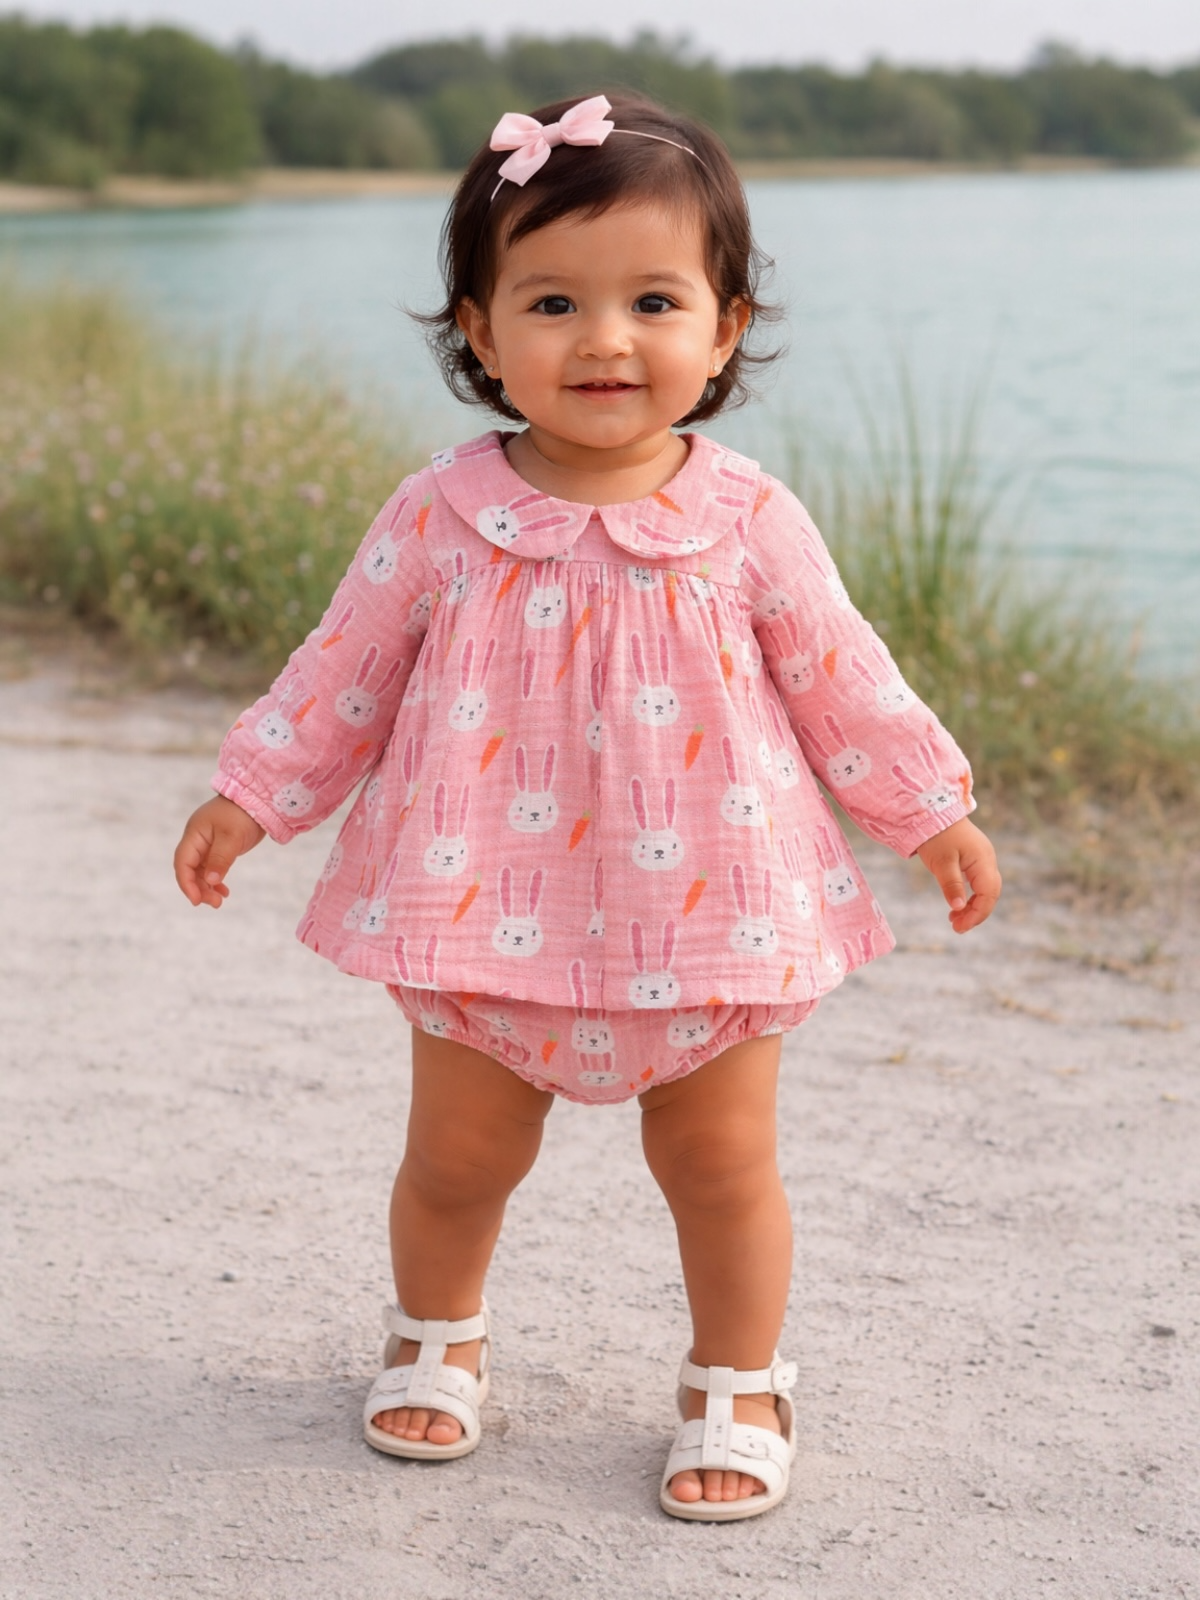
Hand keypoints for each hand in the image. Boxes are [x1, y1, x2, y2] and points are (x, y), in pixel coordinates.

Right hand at [174, 795, 265, 908]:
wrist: (257, 798)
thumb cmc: (242, 814)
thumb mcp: (232, 837)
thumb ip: (220, 859)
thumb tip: (211, 881)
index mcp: (194, 835)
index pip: (183, 863)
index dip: (187, 883)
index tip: (197, 900)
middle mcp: (197, 840)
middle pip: (189, 869)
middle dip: (198, 888)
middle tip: (215, 903)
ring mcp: (207, 843)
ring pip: (200, 870)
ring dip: (207, 886)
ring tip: (219, 900)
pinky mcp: (218, 846)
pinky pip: (211, 867)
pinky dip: (215, 879)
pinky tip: (224, 890)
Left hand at [915, 816, 1000, 933]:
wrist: (932, 810)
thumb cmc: (936, 835)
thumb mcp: (941, 862)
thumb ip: (951, 885)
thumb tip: (958, 908)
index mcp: (983, 861)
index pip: (988, 895)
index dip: (976, 914)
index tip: (959, 927)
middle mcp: (987, 860)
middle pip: (990, 894)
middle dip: (975, 913)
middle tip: (956, 927)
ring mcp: (982, 859)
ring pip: (985, 889)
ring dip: (972, 906)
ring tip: (954, 919)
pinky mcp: (974, 858)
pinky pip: (978, 882)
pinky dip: (970, 896)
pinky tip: (957, 904)